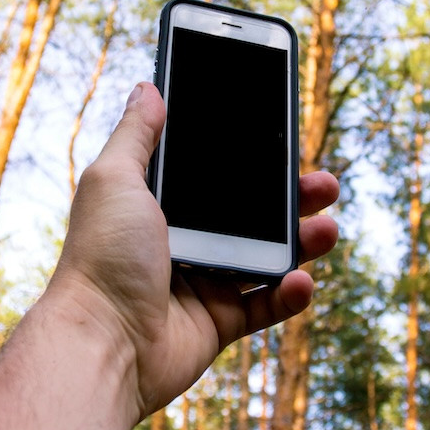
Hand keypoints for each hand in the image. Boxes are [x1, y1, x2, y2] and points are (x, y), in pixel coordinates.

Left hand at [47, 81, 339, 421]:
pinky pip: (265, 304)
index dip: (247, 155)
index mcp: (159, 204)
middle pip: (249, 211)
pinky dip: (289, 294)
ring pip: (266, 255)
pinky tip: (302, 281)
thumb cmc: (102, 258)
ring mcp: (203, 281)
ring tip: (328, 229)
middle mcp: (183, 239)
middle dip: (291, 196)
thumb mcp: (114, 179)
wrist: (102, 342)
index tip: (282, 135)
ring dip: (303, 242)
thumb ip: (137, 135)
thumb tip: (147, 88)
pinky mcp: (218, 321)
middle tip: (324, 183)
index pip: (212, 173)